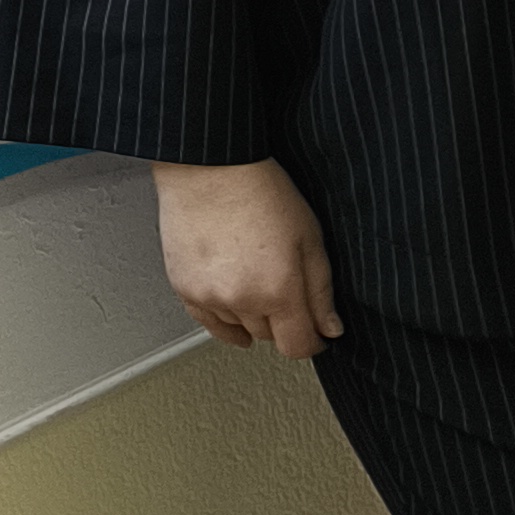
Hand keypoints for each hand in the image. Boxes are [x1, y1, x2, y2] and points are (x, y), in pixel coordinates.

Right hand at [155, 158, 341, 358]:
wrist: (210, 167)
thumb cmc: (261, 191)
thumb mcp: (310, 236)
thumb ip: (321, 291)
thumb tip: (330, 329)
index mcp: (280, 290)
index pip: (299, 346)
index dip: (314, 341)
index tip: (317, 332)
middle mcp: (243, 300)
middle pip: (270, 337)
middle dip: (284, 321)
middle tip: (285, 288)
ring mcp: (210, 297)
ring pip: (240, 329)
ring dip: (253, 315)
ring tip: (255, 279)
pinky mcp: (185, 289)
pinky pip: (208, 324)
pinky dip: (225, 321)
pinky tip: (234, 307)